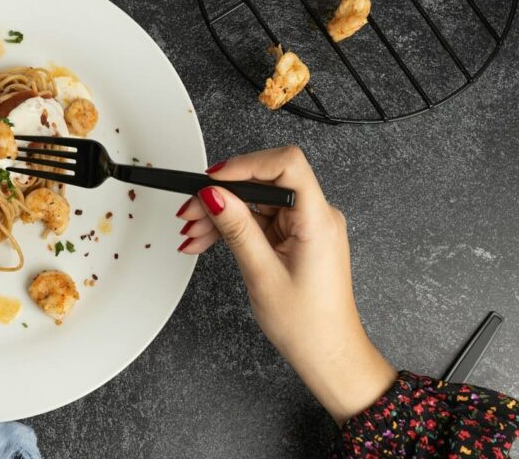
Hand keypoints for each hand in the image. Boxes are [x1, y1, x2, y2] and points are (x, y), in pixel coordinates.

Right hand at [176, 146, 396, 424]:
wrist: (328, 354)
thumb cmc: (308, 325)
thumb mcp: (262, 274)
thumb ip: (237, 229)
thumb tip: (214, 195)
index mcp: (318, 220)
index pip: (286, 165)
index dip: (246, 164)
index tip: (213, 179)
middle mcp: (316, 216)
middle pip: (264, 182)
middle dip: (222, 193)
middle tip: (190, 211)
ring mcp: (306, 226)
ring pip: (256, 202)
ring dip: (221, 213)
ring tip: (192, 232)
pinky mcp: (296, 237)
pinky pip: (260, 220)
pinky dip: (232, 228)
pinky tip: (206, 239)